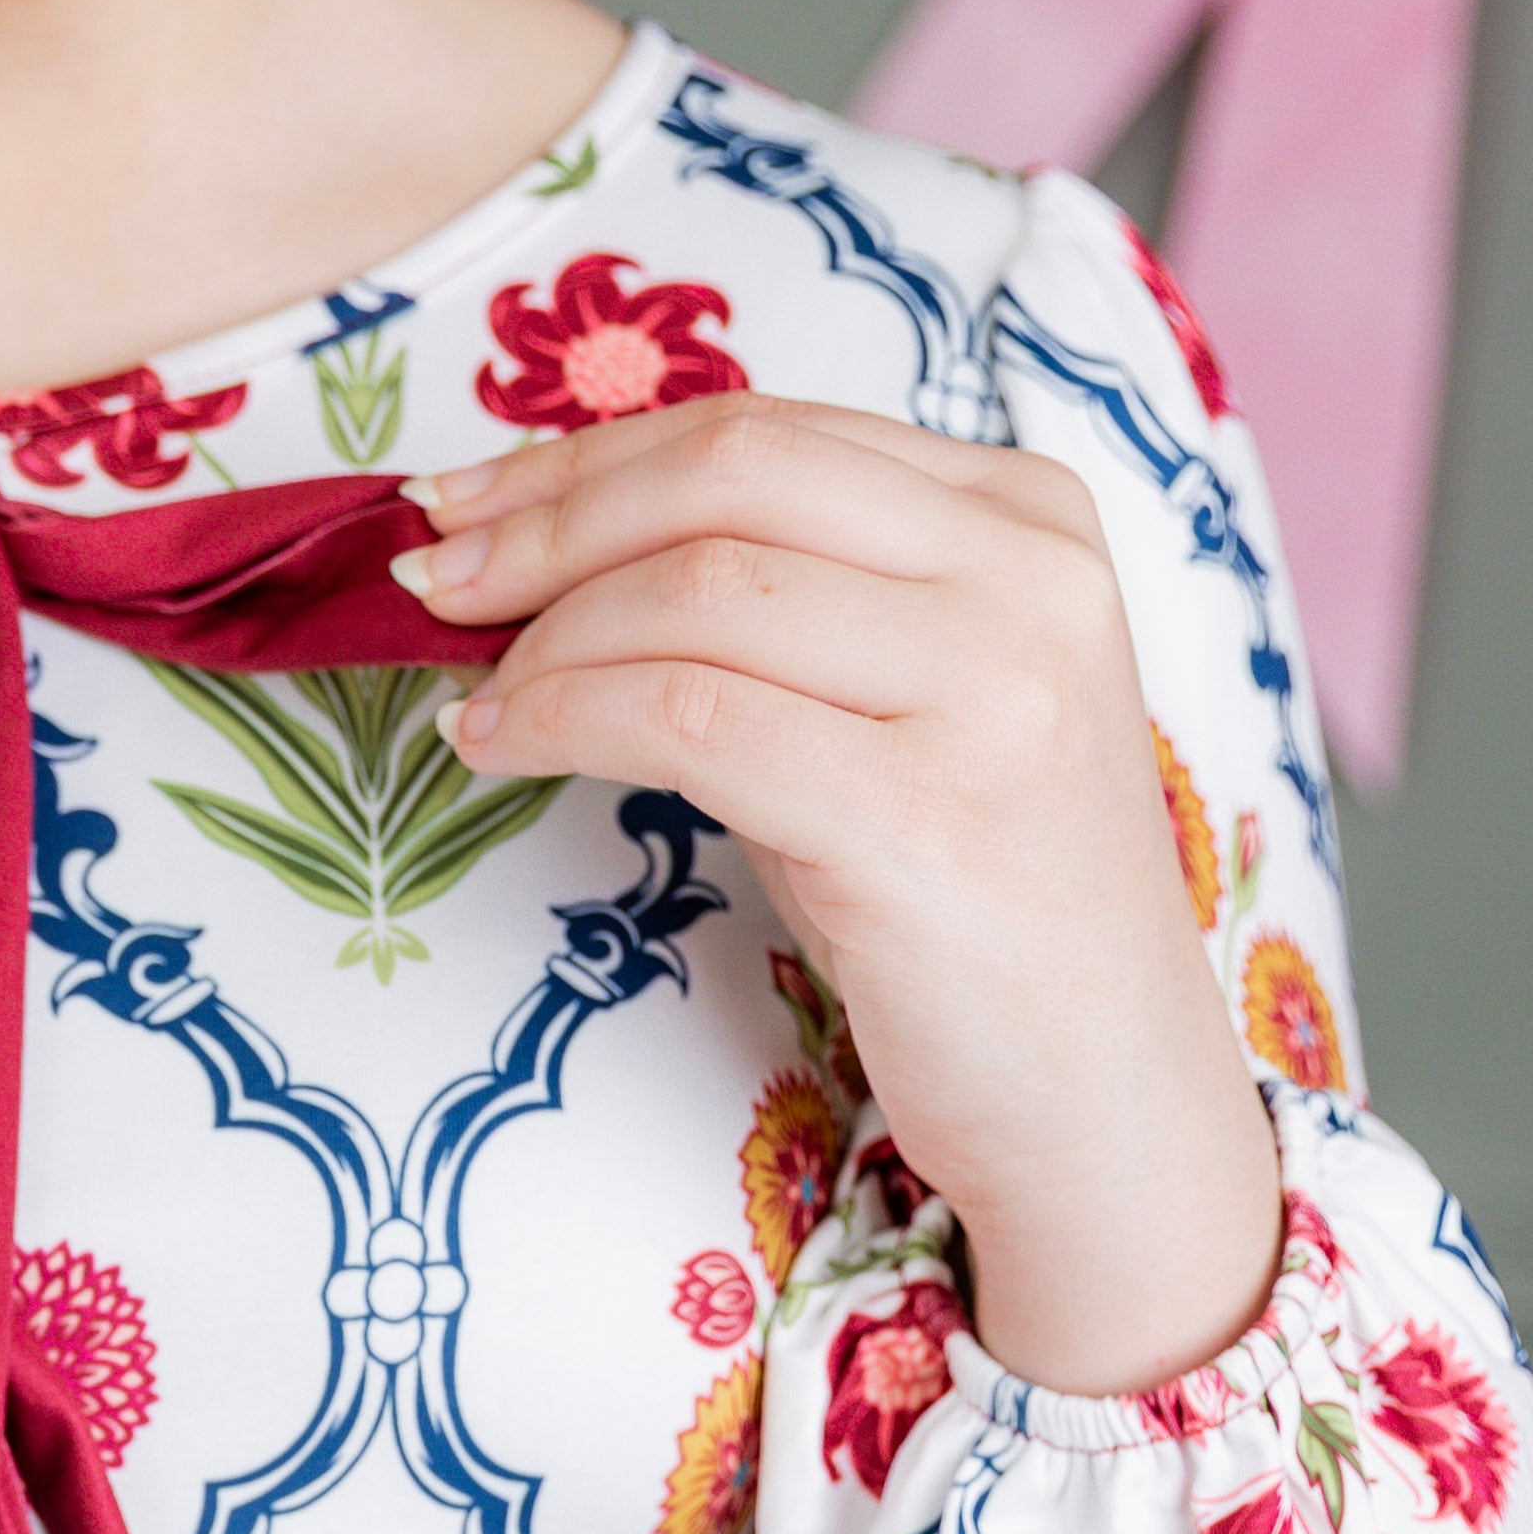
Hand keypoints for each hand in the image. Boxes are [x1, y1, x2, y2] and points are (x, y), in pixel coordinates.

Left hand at [401, 395, 1285, 1397]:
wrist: (1104, 1101)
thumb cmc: (971, 909)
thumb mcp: (896, 709)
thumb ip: (779, 605)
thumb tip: (540, 551)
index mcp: (1027, 515)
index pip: (767, 431)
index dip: (585, 459)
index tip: (461, 505)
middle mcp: (1027, 578)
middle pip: (728, 477)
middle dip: (544, 520)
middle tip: (428, 581)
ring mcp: (994, 694)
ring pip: (699, 592)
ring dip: (542, 638)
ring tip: (469, 695)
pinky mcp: (928, 819)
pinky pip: (693, 721)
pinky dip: (567, 719)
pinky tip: (502, 748)